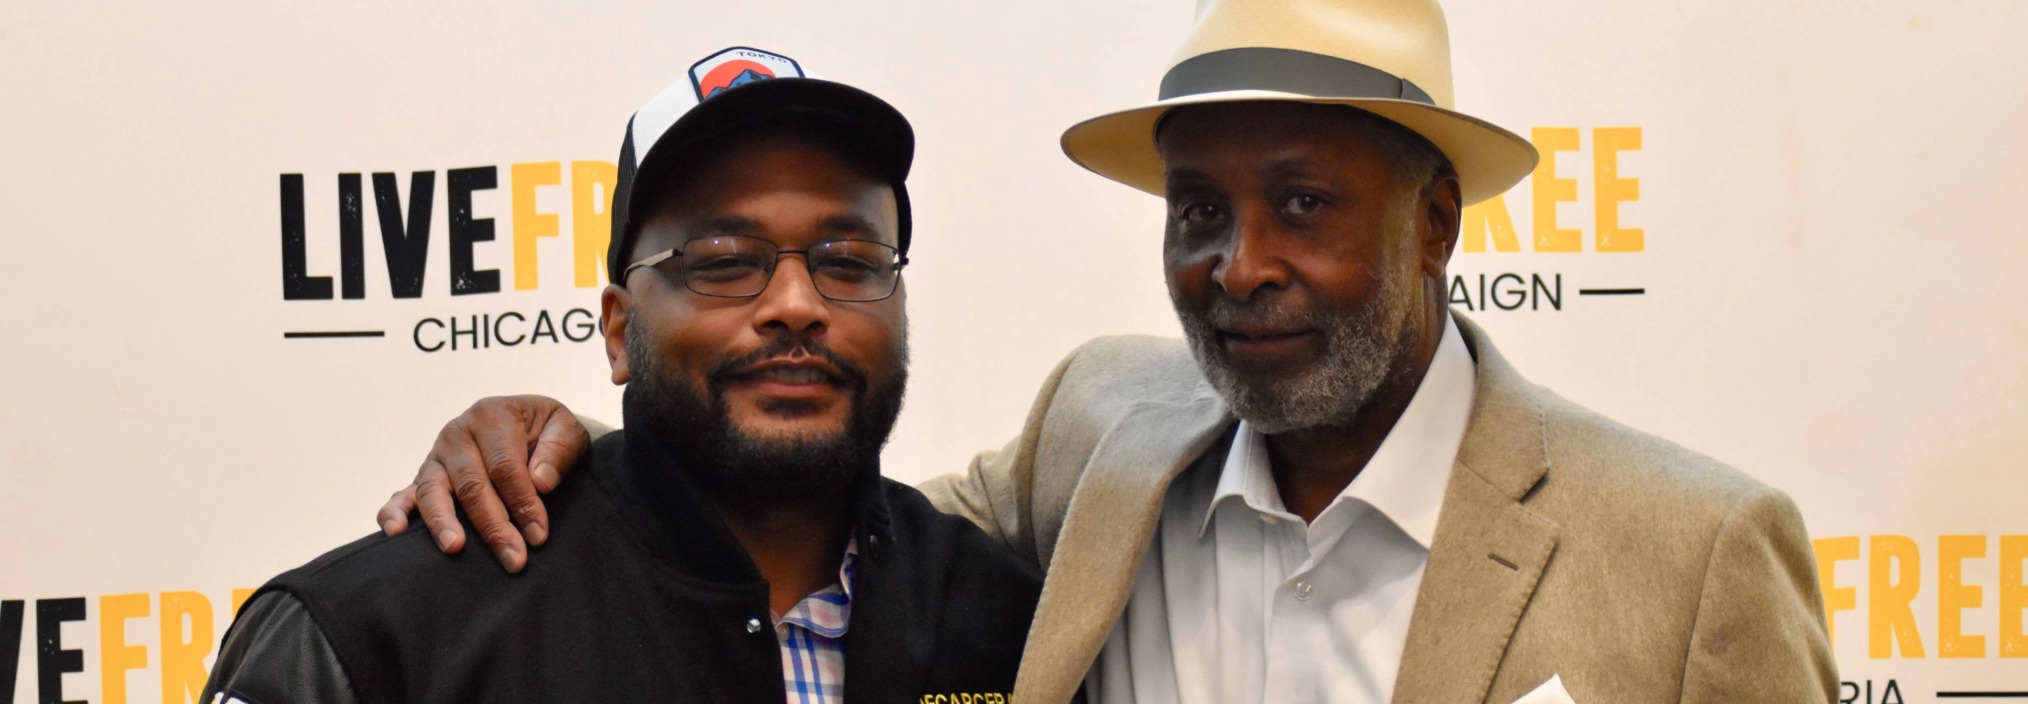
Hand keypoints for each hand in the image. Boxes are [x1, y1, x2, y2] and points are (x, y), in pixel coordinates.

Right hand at [376, 395, 588, 572]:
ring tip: (455, 548)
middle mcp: (458, 433)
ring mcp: (436, 456)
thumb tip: (540, 481)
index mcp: (492, 415)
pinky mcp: (424, 476)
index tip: (538, 535)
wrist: (530, 427)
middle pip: (472, 484)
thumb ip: (558, 450)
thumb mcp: (566, 428)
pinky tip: (395, 532)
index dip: (522, 502)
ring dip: (444, 522)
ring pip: (433, 491)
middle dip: (493, 525)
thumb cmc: (547, 432)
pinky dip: (394, 512)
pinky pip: (403, 495)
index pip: (505, 466)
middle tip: (513, 558)